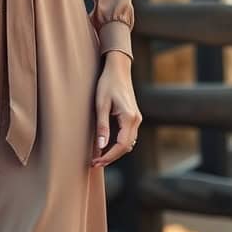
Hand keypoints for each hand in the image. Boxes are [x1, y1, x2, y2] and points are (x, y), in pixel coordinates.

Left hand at [91, 51, 141, 167]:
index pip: (121, 146)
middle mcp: (136, 120)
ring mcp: (137, 118)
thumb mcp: (100, 104)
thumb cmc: (107, 84)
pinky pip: (128, 136)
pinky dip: (119, 144)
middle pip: (126, 147)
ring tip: (99, 156)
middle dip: (111, 157)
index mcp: (129, 118)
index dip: (109, 157)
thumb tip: (101, 147)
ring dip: (116, 152)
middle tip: (95, 162)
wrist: (118, 69)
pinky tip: (106, 145)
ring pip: (129, 143)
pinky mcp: (134, 116)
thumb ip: (102, 126)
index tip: (96, 162)